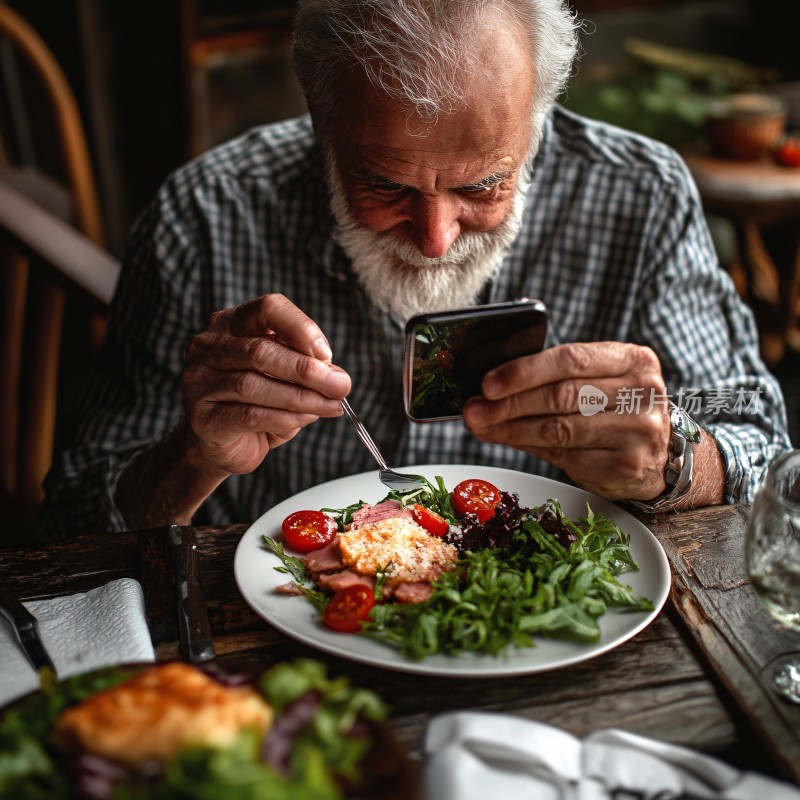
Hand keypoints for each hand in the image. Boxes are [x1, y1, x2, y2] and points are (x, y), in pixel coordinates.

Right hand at [181, 293, 350, 475]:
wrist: (222, 444)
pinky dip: (284, 418)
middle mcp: (208, 346)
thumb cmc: (256, 403)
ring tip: (330, 406)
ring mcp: (199, 381)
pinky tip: (306, 418)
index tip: (327, 354)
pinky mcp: (202, 418)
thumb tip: (337, 376)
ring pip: (253, 384)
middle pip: (260, 350)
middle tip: (341, 386)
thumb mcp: (285, 378)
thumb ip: (307, 370)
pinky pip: (249, 415)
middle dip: (307, 370)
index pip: (267, 308)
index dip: (301, 328)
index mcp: (230, 323)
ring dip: (301, 397)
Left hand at [462, 342, 670, 500]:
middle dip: (509, 403)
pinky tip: (507, 440)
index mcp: (633, 360)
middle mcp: (642, 393)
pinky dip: (527, 447)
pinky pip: (564, 455)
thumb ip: (554, 380)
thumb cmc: (617, 410)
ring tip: (482, 425)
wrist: (662, 456)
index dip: (524, 371)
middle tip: (476, 409)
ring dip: (511, 428)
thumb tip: (489, 389)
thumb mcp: (600, 382)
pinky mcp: (625, 465)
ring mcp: (637, 431)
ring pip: (559, 429)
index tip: (488, 383)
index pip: (571, 359)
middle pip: (561, 395)